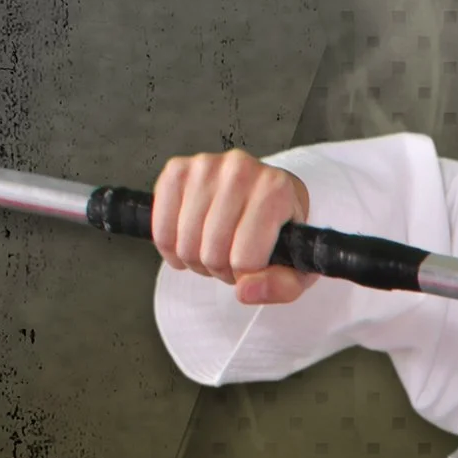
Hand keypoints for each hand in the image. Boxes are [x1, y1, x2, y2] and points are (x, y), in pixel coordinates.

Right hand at [150, 149, 314, 301]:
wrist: (267, 192)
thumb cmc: (280, 230)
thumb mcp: (297, 266)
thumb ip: (280, 286)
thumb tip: (245, 291)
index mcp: (275, 190)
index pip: (245, 259)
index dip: (246, 275)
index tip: (252, 265)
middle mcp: (240, 169)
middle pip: (212, 253)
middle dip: (220, 269)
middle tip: (231, 258)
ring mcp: (205, 166)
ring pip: (186, 244)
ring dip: (196, 259)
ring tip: (213, 249)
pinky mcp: (177, 170)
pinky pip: (161, 229)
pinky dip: (170, 246)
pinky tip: (188, 241)